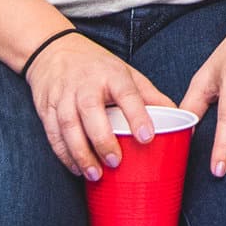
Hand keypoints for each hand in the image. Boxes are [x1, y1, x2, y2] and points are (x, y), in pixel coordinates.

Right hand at [24, 30, 173, 181]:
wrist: (54, 51)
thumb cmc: (97, 66)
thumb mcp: (126, 73)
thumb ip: (149, 95)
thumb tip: (180, 118)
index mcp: (111, 75)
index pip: (126, 93)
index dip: (137, 115)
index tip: (147, 137)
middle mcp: (85, 84)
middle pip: (91, 112)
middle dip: (103, 139)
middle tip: (115, 162)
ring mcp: (63, 96)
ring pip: (68, 125)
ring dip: (80, 152)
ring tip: (94, 174)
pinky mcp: (46, 107)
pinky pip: (53, 133)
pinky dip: (63, 153)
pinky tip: (76, 167)